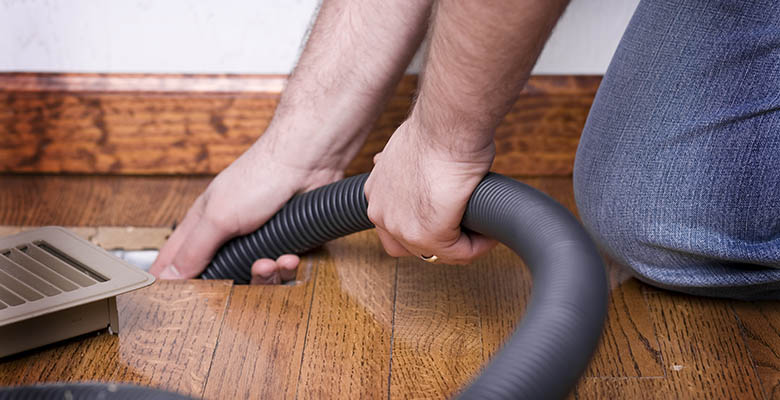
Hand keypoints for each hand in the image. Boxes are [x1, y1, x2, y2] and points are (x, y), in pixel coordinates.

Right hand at [149, 144, 342, 283]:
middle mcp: (228, 235)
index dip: (172, 283)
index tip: (172, 304)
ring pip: (255, 278)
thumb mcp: (218, 216)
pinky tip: (289, 256)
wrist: (307, 164)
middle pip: (221, 278)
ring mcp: (259, 240)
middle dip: (232, 284)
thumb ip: (193, 250)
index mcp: (202, 225)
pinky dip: (286, 267)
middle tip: (239, 281)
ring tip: (270, 263)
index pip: (175, 261)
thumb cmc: (260, 176)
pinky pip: (283, 271)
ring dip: (264, 275)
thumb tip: (168, 278)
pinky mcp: (286, 244)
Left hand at [364, 120, 496, 263]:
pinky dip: (479, 246)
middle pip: (410, 246)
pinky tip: (490, 233)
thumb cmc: (439, 129)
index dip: (425, 223)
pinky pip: (461, 253)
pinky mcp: (430, 234)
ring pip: (437, 253)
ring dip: (462, 246)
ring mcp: (402, 227)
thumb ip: (409, 169)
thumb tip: (416, 172)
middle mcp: (381, 212)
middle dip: (440, 240)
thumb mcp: (411, 149)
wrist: (448, 124)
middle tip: (466, 229)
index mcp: (376, 192)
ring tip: (482, 232)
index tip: (450, 215)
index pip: (395, 226)